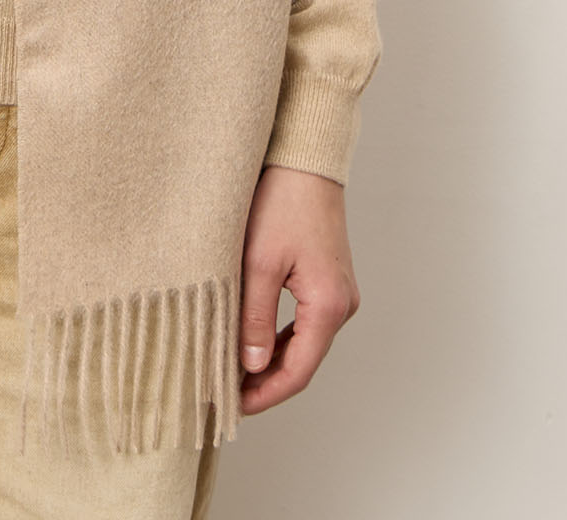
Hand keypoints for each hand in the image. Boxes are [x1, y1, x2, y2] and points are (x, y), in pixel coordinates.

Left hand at [237, 162, 360, 414]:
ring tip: (231, 372)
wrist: (305, 160)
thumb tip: (249, 367)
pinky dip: (278, 337)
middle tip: (224, 395)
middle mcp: (342, 305)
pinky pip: (304, 323)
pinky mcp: (328, 281)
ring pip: (303, 343)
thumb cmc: (282, 202)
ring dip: (270, 360)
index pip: (297, 372)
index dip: (263, 394)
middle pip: (303, 362)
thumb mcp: (259, 262)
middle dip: (264, 382)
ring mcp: (338, 293)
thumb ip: (254, 318)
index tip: (231, 407)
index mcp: (328, 306)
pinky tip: (251, 341)